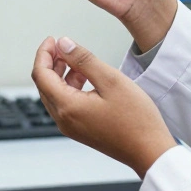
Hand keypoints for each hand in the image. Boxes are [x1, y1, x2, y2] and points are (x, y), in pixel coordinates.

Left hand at [32, 36, 176, 178]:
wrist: (149, 151)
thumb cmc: (136, 119)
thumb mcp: (111, 80)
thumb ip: (83, 60)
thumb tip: (63, 44)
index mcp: (67, 107)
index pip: (41, 75)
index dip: (44, 53)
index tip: (52, 39)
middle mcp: (64, 120)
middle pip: (44, 85)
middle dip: (50, 62)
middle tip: (63, 45)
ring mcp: (71, 127)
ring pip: (55, 94)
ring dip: (60, 74)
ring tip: (75, 59)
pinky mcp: (80, 130)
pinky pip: (66, 104)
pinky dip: (69, 87)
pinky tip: (84, 77)